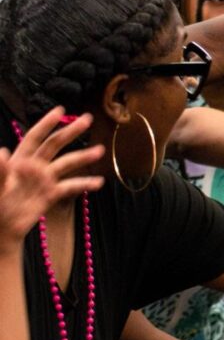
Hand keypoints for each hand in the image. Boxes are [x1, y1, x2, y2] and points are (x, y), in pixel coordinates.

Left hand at [0, 108, 103, 243]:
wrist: (2, 228)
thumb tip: (2, 151)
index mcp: (18, 160)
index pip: (34, 138)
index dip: (46, 124)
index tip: (60, 111)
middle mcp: (34, 166)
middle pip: (54, 145)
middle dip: (70, 132)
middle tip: (87, 119)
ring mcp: (44, 180)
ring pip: (66, 164)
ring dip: (83, 156)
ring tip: (99, 151)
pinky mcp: (51, 194)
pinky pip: (70, 187)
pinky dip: (84, 184)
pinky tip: (98, 182)